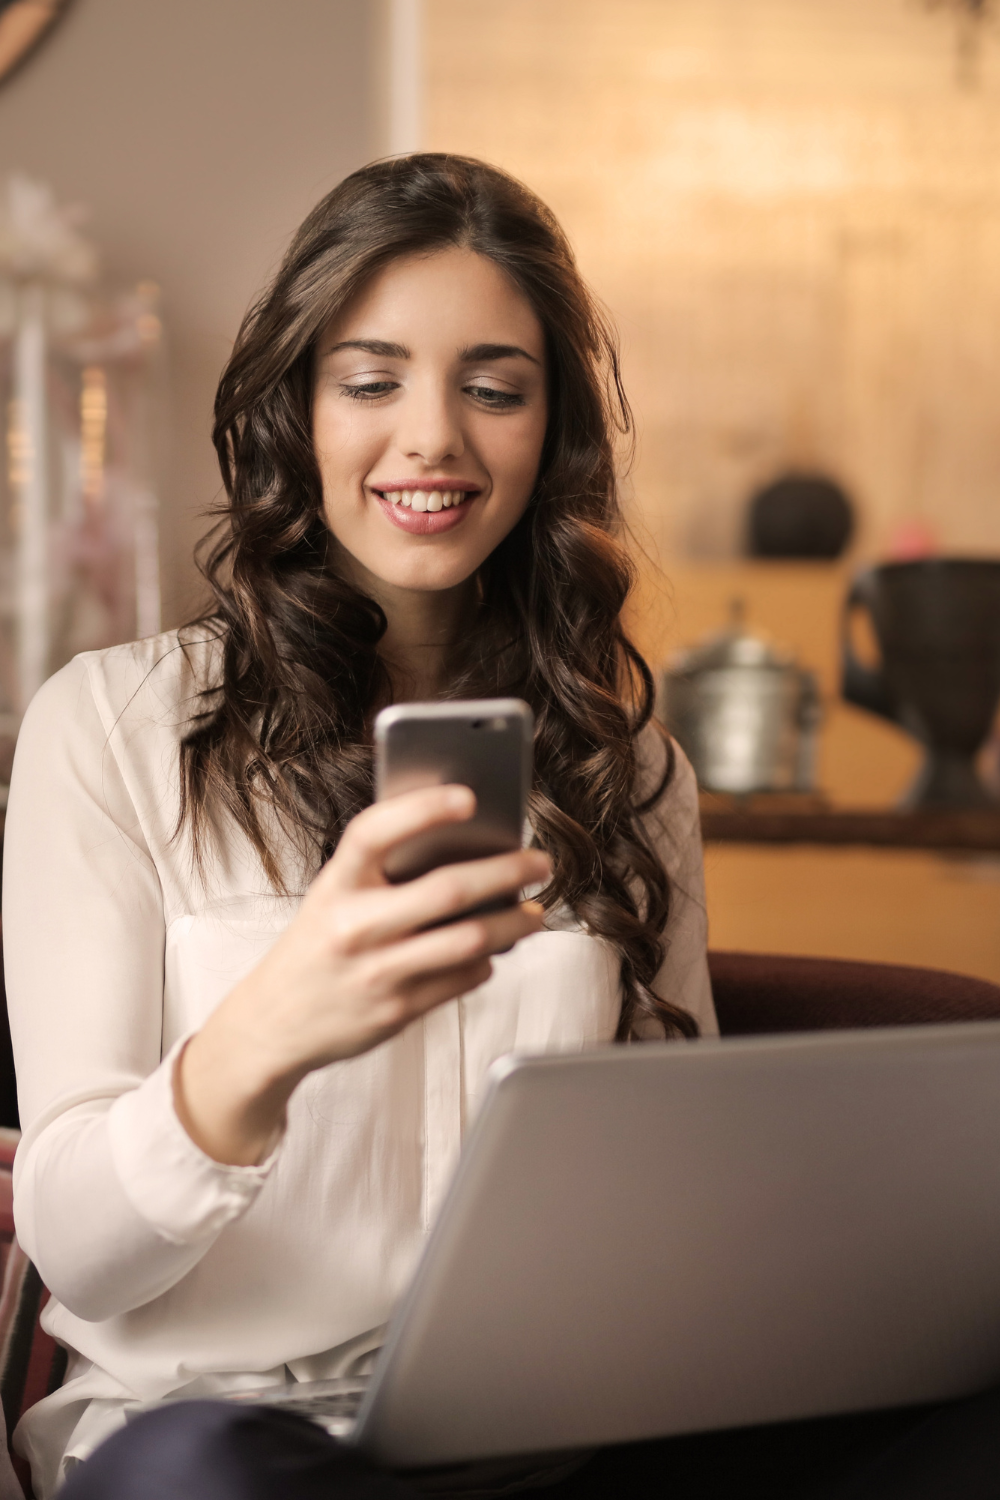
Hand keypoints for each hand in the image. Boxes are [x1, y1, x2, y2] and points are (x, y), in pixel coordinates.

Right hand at [175, 786, 550, 1165]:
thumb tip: (462, 846)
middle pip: (446, 891)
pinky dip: (487, 960)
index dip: (423, 808)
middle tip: (539, 862)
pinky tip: (493, 950)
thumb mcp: (331, 897)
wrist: (273, 1024)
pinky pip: (462, 978)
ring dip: (513, 923)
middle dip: (506, 872)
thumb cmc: (315, 948)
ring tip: (534, 911)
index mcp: (334, 886)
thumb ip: (381, 872)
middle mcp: (353, 927)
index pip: (376, 832)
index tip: (469, 796)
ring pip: (468, 940)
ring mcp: (376, 972)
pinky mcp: (396, 1010)